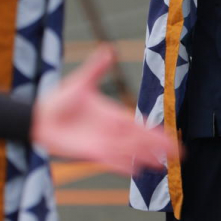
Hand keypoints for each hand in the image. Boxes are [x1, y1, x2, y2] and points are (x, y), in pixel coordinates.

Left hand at [31, 46, 179, 174]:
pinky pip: (111, 161)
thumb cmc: (59, 100)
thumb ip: (96, 68)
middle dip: (160, 147)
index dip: (157, 132)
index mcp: (114, 115)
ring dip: (146, 157)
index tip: (173, 137)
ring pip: (130, 151)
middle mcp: (112, 132)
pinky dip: (123, 165)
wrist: (39, 118)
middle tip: (180, 154)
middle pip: (141, 141)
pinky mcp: (90, 152)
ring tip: (162, 166)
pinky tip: (135, 171)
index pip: (141, 125)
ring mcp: (102, 143)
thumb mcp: (81, 82)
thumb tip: (108, 48)